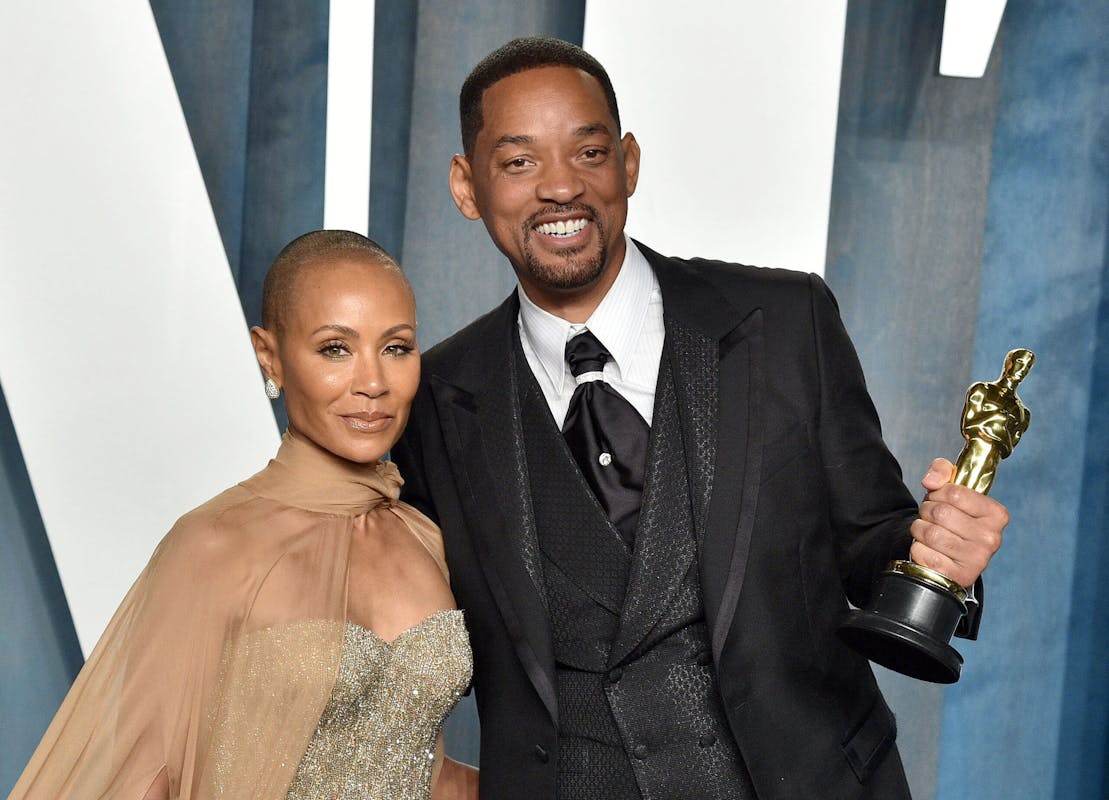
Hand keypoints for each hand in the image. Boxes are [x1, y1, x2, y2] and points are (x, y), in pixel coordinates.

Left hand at [910, 458, 1008, 586]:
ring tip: (928, 532)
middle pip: (940, 513)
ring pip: (930, 533)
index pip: (954, 493)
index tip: (940, 499)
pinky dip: (918, 548)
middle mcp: (991, 538)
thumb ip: (942, 471)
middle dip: (926, 511)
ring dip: (919, 529)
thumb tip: (931, 480)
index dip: (937, 493)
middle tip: (931, 517)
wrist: (950, 556)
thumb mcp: (951, 490)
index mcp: (996, 514)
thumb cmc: (952, 519)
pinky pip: (923, 553)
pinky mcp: (958, 576)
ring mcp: (977, 560)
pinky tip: (929, 549)